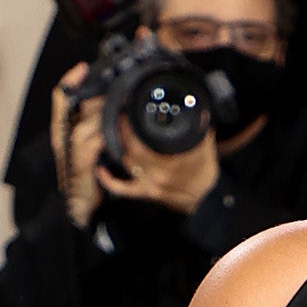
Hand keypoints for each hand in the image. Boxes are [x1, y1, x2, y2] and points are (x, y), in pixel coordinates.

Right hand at [51, 68, 105, 228]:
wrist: (84, 203)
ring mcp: (69, 150)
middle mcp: (63, 135)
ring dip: (105, 113)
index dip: (69, 79)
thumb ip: (100, 120)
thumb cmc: (91, 169)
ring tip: (125, 103)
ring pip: (86, 123)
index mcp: (64, 127)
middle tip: (120, 82)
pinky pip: (93, 143)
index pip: (61, 96)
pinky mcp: (80, 164)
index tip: (83, 66)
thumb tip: (118, 100)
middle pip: (76, 105)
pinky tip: (121, 130)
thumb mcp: (94, 140)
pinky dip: (107, 135)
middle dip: (98, 94)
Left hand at [98, 123, 222, 215]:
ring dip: (119, 148)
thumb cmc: (204, 170)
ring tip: (116, 131)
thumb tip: (198, 109)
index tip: (126, 111)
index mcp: (172, 163)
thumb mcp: (205, 145)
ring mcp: (150, 184)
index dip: (129, 127)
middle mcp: (158, 174)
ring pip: (127, 163)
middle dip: (123, 132)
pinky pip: (122, 188)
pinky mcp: (145, 192)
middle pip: (131, 151)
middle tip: (120, 117)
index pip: (141, 143)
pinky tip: (101, 169)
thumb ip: (200, 127)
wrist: (205, 197)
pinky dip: (109, 180)